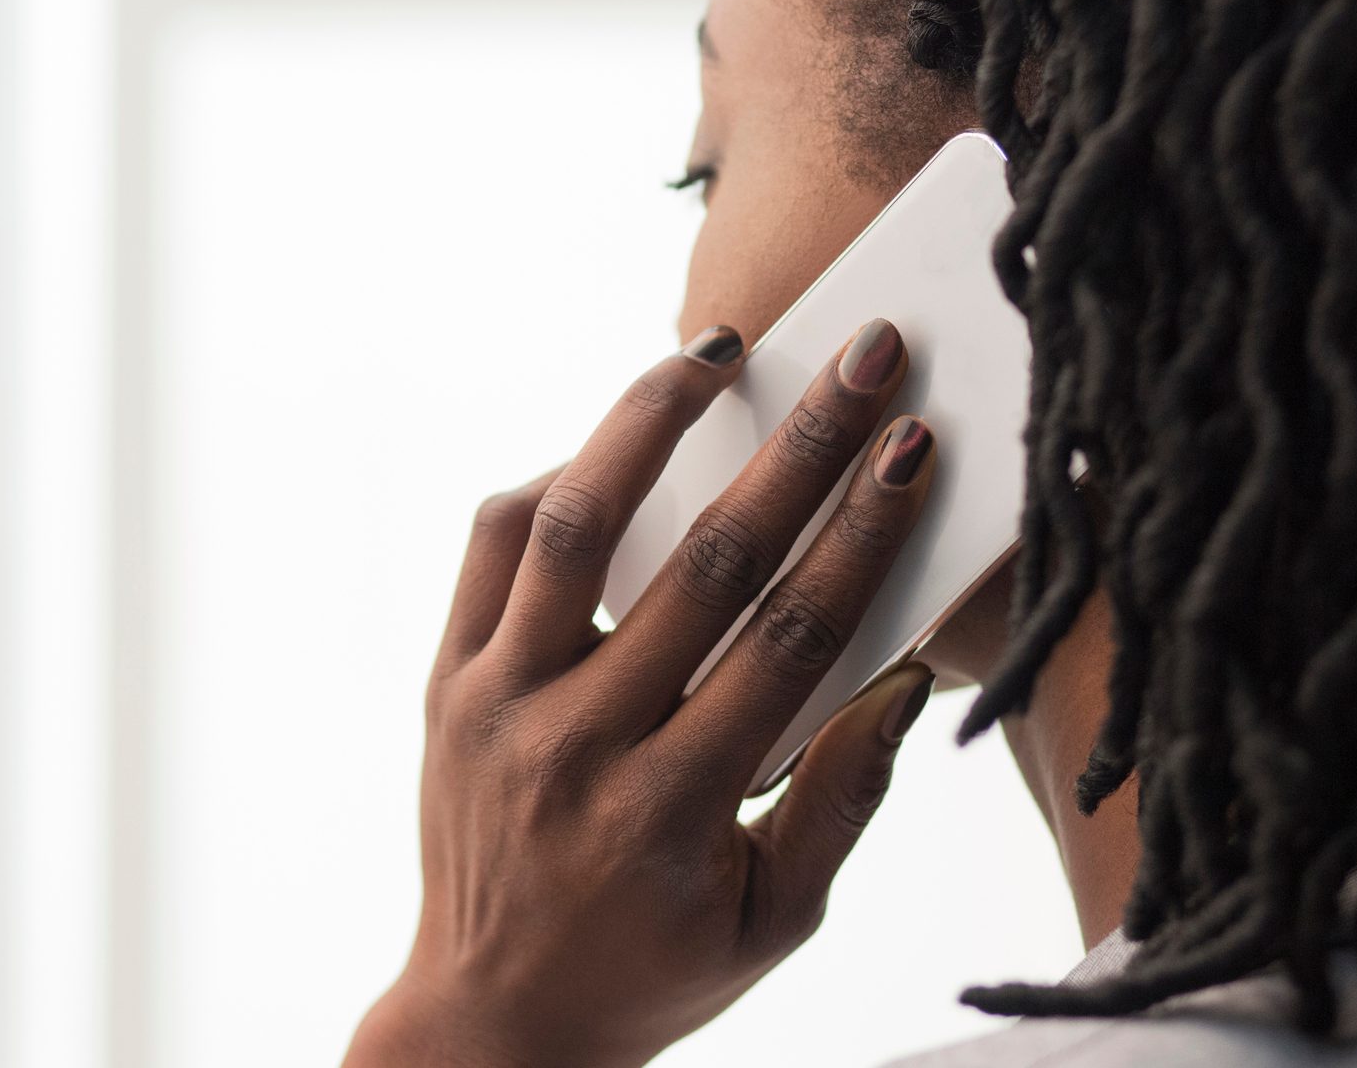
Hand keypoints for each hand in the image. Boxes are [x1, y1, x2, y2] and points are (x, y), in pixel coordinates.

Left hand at [346, 320, 941, 1067]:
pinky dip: (553, 486)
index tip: (912, 444)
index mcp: (674, 809)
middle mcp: (580, 744)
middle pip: (707, 563)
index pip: (788, 639)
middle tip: (862, 359)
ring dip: (647, 423)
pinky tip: (610, 452)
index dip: (861, 532)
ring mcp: (499, 705)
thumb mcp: (773, 923)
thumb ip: (842, 801)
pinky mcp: (444, 684)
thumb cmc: (652, 969)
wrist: (490, 1024)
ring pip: (574, 527)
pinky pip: (493, 549)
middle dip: (800, 449)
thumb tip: (904, 676)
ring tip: (712, 355)